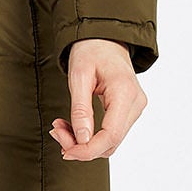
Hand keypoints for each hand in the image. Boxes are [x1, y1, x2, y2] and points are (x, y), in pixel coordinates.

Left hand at [49, 39, 146, 161]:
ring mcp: (135, 108)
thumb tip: (82, 140)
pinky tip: (73, 127)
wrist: (105, 39)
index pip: (110, 135)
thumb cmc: (91, 51)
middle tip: (56, 132)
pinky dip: (91, 136)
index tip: (66, 151)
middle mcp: (135, 103)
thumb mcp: (78, 76)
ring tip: (61, 128)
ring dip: (84, 142)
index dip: (87, 150)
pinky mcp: (129, 111)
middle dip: (81, 146)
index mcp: (125, 92)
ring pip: (110, 142)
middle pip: (111, 142)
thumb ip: (80, 110)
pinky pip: (111, 133)